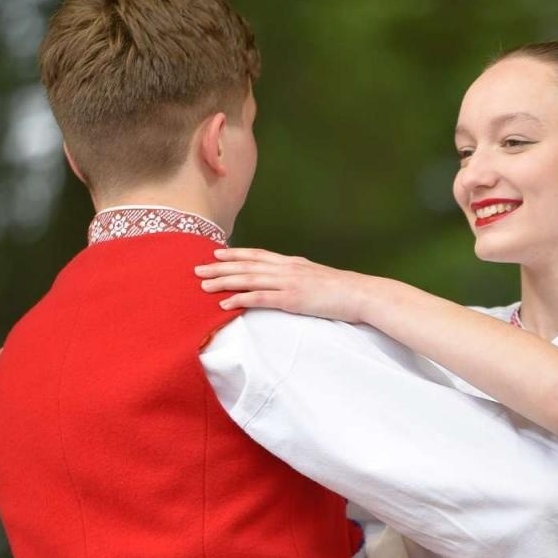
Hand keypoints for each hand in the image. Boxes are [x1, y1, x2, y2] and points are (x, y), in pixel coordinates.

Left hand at [194, 248, 378, 323]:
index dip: (235, 253)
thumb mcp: (316, 277)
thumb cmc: (341, 290)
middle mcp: (286, 268)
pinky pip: (260, 298)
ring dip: (224, 282)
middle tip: (197, 269)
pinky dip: (240, 300)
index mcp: (292, 263)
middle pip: (246, 265)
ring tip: (204, 285)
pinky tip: (225, 304)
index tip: (216, 253)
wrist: (359, 293)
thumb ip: (299, 275)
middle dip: (220, 267)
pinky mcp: (291, 299)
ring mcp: (288, 283)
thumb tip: (288, 279)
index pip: (257, 255)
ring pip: (248, 279)